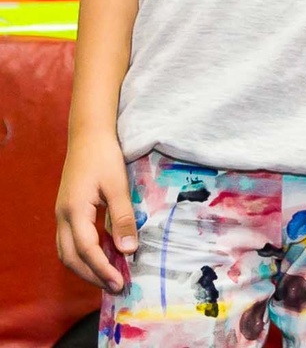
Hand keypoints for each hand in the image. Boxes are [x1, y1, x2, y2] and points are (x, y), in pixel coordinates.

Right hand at [56, 131, 136, 292]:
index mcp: (74, 211)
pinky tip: (103, 254)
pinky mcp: (67, 211)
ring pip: (67, 252)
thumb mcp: (118, 185)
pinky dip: (84, 254)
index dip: (103, 269)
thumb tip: (129, 251)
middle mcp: (63, 217)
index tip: (120, 282)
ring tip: (109, 275)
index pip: (87, 250)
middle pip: (71, 258)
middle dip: (92, 275)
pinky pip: (70, 241)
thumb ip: (123, 218)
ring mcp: (62, 214)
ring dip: (86, 267)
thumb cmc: (104, 156)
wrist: (88, 134)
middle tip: (116, 286)